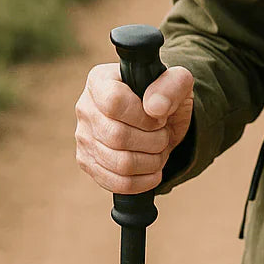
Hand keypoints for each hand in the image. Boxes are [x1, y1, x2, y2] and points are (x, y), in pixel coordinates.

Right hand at [74, 63, 193, 193]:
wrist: (161, 118)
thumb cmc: (166, 96)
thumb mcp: (179, 83)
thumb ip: (172, 86)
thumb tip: (155, 108)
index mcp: (101, 80)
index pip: (114, 102)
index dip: (144, 116)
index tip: (160, 116)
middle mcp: (86, 108)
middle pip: (117, 137)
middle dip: (154, 140)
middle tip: (163, 133)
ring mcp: (84, 137)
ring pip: (119, 163)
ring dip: (152, 160)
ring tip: (159, 148)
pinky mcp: (88, 162)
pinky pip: (115, 182)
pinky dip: (143, 180)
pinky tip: (153, 169)